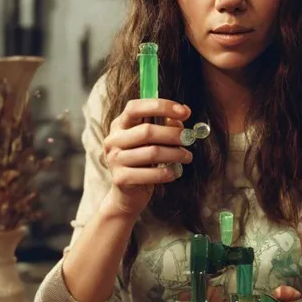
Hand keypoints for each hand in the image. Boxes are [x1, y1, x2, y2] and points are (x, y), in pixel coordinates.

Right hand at [102, 99, 191, 216]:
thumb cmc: (143, 162)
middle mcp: (113, 140)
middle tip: (189, 138)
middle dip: (173, 134)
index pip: (136, 107)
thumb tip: (183, 113)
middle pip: (146, 131)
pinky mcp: (120, 179)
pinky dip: (167, 172)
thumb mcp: (152, 141)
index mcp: (120, 125)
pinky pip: (150, 174)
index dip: (161, 106)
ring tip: (187, 157)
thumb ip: (165, 125)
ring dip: (175, 153)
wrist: (127, 195)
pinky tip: (175, 172)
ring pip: (152, 153)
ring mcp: (114, 160)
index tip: (185, 111)